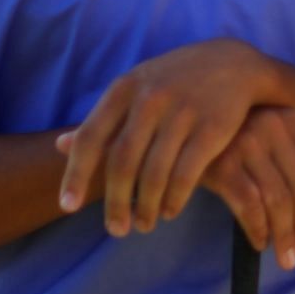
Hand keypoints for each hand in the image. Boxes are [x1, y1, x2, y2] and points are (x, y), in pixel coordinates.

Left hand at [57, 38, 272, 237]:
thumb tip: (59, 146)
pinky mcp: (212, 128)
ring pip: (154, 174)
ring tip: (144, 224)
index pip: (91, 137)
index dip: (76, 175)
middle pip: (122, 163)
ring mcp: (183, 112)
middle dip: (116, 203)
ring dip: (147, 207)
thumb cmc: (176, 82)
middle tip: (116, 230)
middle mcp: (151, 98)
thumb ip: (104, 119)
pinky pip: (186, 175)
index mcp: (125, 88)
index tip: (67, 207)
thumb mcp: (137, 89)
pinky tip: (170, 210)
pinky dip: (175, 199)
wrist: (235, 63)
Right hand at [203, 107, 294, 269]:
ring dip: (284, 236)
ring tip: (284, 256)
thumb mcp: (273, 150)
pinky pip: (250, 207)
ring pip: (278, 200)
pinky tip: (259, 244)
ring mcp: (246, 142)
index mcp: (293, 119)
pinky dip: (258, 231)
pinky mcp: (221, 163)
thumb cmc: (231, 141)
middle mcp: (273, 125)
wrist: (180, 130)